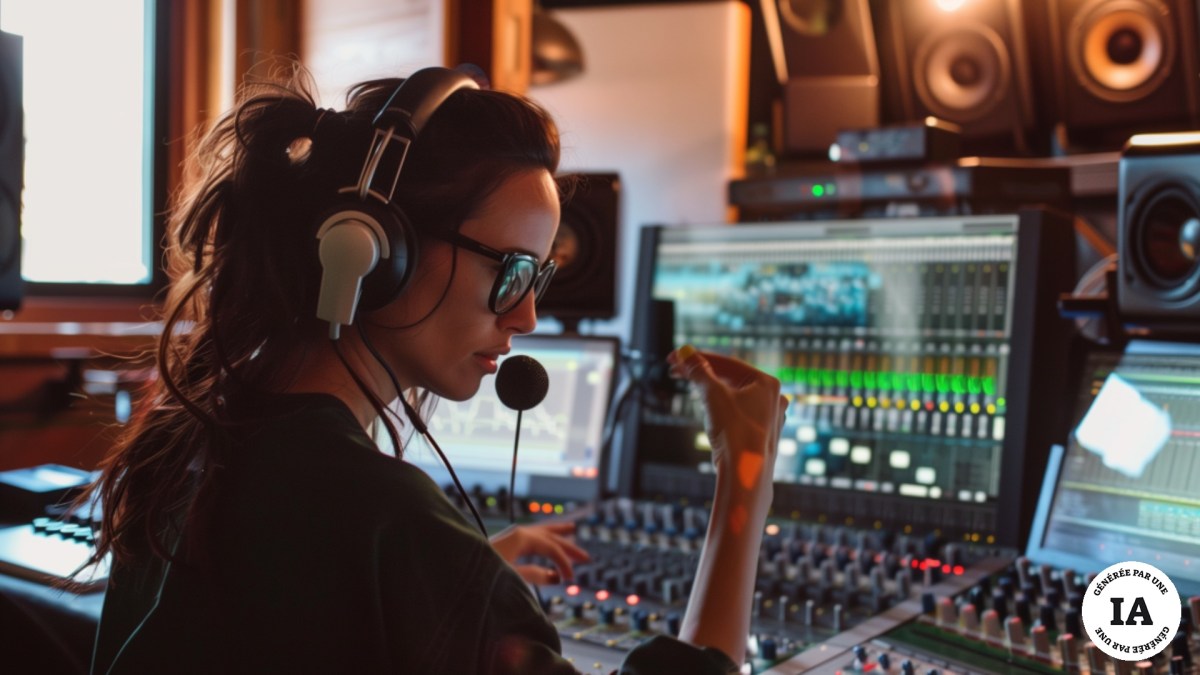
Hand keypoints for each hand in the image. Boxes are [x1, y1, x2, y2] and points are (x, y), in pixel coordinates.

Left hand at [489, 521, 590, 584]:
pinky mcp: (505, 542)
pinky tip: (547, 539)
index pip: (551, 547)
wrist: (456, 568)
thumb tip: (555, 577)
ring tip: (572, 529)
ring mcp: (511, 535)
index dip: (564, 562)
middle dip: (568, 546)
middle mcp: (517, 532)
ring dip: (557, 535)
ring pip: (540, 532)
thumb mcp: (511, 577)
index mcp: (521, 537)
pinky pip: (531, 536)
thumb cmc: (482, 575)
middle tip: (586, 557)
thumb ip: (534, 575)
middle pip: (549, 536)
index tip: (569, 580)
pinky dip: (543, 537)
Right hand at [667, 345, 786, 503]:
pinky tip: (707, 408)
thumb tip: (684, 352)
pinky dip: (720, 406)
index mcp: (768, 383)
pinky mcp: (760, 434)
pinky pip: (738, 412)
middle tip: (674, 371)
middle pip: (730, 378)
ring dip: (708, 388)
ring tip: (688, 386)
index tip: (674, 357)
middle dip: (701, 373)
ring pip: (733, 395)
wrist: (744, 475)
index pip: (727, 362)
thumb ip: (698, 371)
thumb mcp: (712, 396)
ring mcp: (769, 417)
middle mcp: (773, 398)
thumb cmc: (734, 433)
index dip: (697, 358)